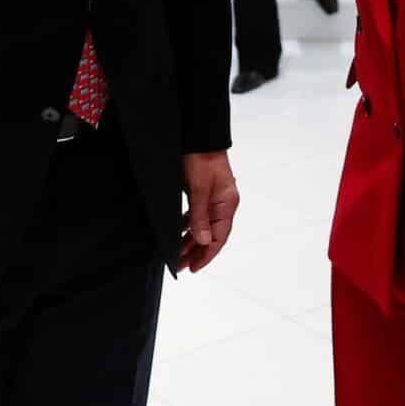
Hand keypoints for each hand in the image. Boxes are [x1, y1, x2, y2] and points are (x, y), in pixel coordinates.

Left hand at [180, 152, 239, 272]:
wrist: (199, 137)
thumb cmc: (201, 159)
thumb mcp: (198, 190)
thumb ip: (200, 217)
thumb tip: (202, 241)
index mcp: (227, 204)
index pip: (218, 237)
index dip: (206, 255)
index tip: (193, 268)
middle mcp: (223, 203)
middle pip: (212, 235)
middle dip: (196, 252)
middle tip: (181, 266)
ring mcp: (215, 199)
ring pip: (204, 226)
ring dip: (191, 240)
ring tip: (178, 254)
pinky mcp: (205, 193)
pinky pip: (199, 216)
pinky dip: (189, 226)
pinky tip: (179, 233)